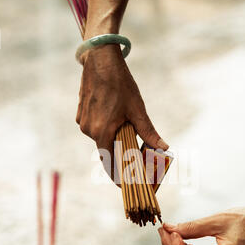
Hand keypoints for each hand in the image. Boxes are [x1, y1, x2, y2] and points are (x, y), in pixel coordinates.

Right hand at [76, 44, 168, 179]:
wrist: (100, 59)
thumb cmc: (120, 83)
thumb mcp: (137, 109)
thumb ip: (148, 132)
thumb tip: (164, 148)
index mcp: (102, 132)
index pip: (109, 164)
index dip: (117, 177)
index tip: (124, 186)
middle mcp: (89, 130)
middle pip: (105, 152)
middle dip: (119, 158)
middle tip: (133, 161)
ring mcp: (82, 121)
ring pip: (100, 139)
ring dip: (113, 141)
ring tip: (127, 138)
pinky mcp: (80, 114)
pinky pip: (94, 128)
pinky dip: (105, 129)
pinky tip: (116, 121)